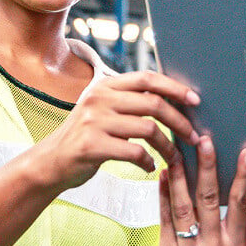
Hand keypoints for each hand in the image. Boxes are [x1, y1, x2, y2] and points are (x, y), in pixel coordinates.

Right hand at [40, 70, 200, 189]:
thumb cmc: (86, 136)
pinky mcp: (92, 145)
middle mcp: (99, 98)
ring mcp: (95, 121)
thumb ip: (129, 101)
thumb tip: (170, 98)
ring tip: (175, 158)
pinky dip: (148, 161)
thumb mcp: (103, 109)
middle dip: (179, 121)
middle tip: (193, 136)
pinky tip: (149, 167)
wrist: (51, 161)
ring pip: (148, 129)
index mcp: (105, 86)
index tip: (195, 100)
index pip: (147, 79)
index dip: (174, 87)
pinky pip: (134, 152)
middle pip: (153, 104)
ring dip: (168, 146)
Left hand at [157, 136, 245, 245]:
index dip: (243, 177)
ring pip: (182, 206)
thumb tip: (229, 179)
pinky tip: (164, 174)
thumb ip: (232, 221)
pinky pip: (164, 218)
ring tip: (178, 152)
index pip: (241, 205)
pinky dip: (163, 194)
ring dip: (180, 175)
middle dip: (207, 168)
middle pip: (209, 200)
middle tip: (205, 141)